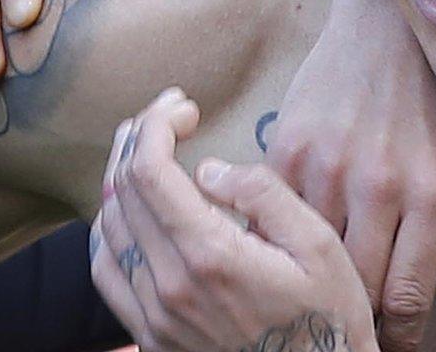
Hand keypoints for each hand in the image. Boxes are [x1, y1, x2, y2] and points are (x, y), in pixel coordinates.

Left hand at [93, 90, 378, 351]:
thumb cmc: (330, 318)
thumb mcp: (320, 246)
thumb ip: (264, 197)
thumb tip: (209, 170)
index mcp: (211, 257)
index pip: (150, 173)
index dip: (156, 126)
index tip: (183, 106)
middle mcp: (170, 287)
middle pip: (122, 194)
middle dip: (138, 140)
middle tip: (165, 115)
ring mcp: (154, 317)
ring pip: (106, 231)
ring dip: (119, 180)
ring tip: (144, 151)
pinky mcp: (151, 337)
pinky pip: (106, 275)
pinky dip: (109, 232)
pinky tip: (130, 212)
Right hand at [268, 0, 435, 351]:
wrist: (391, 24)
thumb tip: (405, 302)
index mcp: (434, 193)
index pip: (405, 298)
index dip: (394, 337)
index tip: (386, 347)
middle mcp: (380, 185)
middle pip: (354, 290)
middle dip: (351, 320)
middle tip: (346, 331)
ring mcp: (328, 166)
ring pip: (306, 260)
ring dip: (309, 285)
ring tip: (312, 300)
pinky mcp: (286, 148)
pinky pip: (271, 218)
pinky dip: (275, 240)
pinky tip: (279, 250)